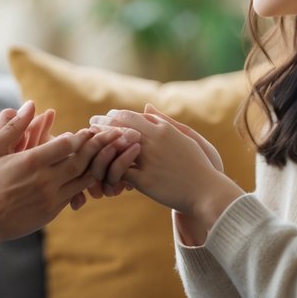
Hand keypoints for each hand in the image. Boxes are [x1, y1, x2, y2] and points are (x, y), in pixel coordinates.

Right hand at [0, 102, 139, 254]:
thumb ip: (12, 126)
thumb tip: (30, 105)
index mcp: (30, 163)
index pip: (66, 145)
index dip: (82, 135)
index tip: (94, 127)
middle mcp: (45, 181)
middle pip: (82, 161)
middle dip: (101, 147)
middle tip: (119, 136)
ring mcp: (51, 199)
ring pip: (84, 180)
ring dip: (102, 166)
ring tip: (118, 154)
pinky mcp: (52, 212)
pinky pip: (77, 194)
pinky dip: (90, 183)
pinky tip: (101, 174)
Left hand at [89, 104, 240, 231]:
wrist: (207, 190)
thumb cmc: (197, 164)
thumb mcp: (183, 137)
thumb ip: (162, 121)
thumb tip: (146, 107)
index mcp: (162, 129)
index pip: (129, 116)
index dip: (112, 116)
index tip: (102, 117)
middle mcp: (153, 142)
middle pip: (117, 129)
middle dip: (100, 126)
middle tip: (89, 127)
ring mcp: (148, 161)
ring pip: (115, 149)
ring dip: (100, 146)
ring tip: (91, 147)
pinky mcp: (145, 182)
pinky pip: (119, 173)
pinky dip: (108, 171)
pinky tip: (101, 170)